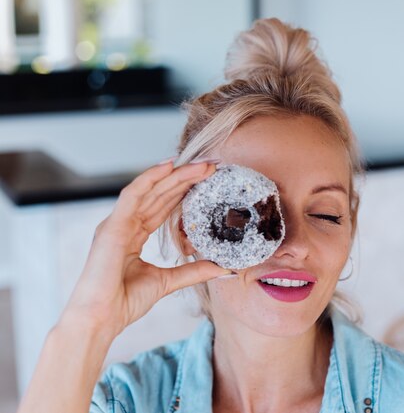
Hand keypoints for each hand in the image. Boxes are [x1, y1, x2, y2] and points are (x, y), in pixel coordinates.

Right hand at [59, 159, 227, 337]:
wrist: (101, 318)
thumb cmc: (125, 301)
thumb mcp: (167, 281)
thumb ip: (194, 271)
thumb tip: (223, 268)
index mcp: (133, 235)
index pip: (162, 206)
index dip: (184, 191)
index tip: (208, 180)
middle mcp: (124, 224)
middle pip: (159, 194)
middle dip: (185, 178)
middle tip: (211, 166)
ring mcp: (116, 223)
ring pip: (150, 190)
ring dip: (175, 175)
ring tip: (201, 165)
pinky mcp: (112, 226)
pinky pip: (133, 195)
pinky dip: (150, 179)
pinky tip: (169, 167)